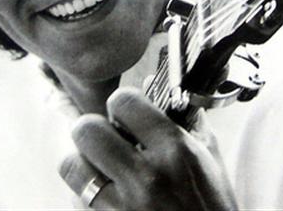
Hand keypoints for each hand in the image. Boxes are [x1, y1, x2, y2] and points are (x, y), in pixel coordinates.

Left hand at [59, 87, 237, 209]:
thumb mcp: (210, 162)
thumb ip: (184, 122)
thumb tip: (154, 85)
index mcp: (175, 152)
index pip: (124, 102)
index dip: (121, 104)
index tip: (125, 115)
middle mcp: (147, 178)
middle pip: (87, 129)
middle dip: (94, 131)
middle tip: (106, 140)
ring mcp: (123, 209)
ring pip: (72, 165)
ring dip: (84, 164)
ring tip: (100, 170)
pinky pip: (76, 202)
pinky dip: (86, 198)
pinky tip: (106, 200)